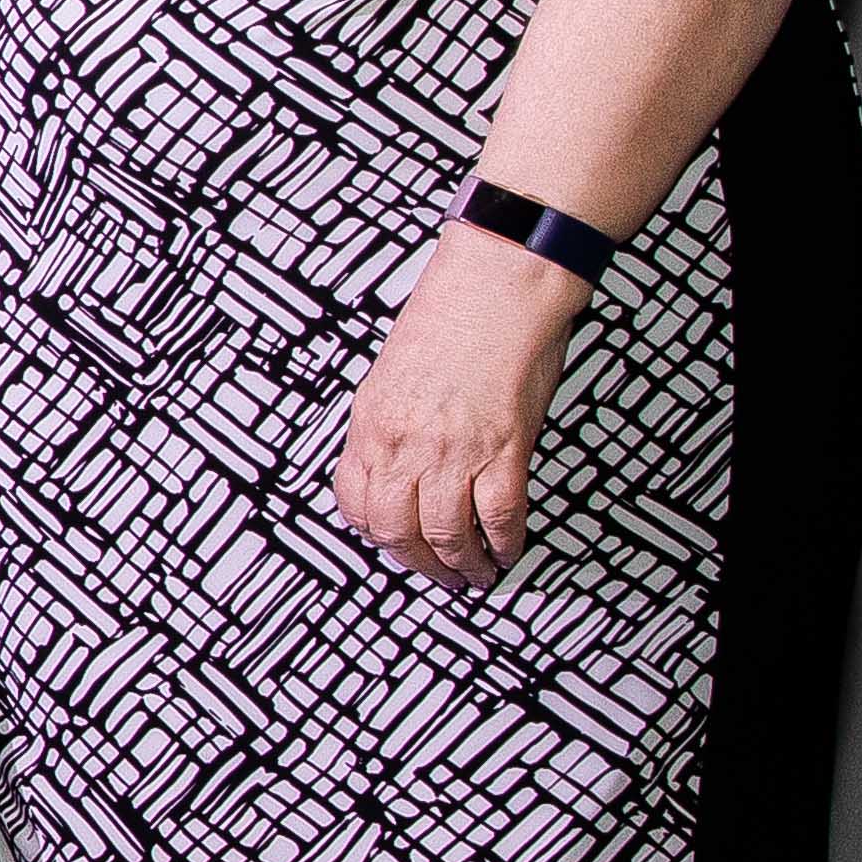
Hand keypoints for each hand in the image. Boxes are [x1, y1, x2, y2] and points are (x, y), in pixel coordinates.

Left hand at [337, 226, 584, 584]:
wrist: (497, 285)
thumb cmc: (451, 317)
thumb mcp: (393, 376)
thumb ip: (389, 425)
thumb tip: (395, 467)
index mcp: (371, 424)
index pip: (355, 503)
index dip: (374, 535)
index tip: (391, 545)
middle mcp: (405, 442)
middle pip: (397, 530)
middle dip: (417, 563)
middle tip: (436, 575)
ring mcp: (453, 449)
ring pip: (447, 534)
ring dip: (461, 565)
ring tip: (473, 575)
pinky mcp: (503, 448)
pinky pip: (499, 515)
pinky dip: (503, 543)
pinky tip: (506, 551)